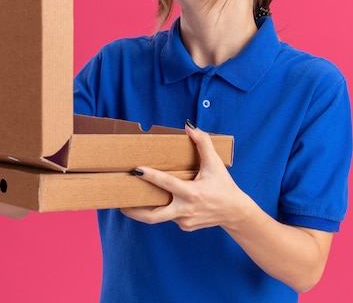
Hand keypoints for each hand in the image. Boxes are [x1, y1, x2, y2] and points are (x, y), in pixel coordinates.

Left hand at [121, 121, 246, 231]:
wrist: (235, 212)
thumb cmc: (224, 186)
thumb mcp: (215, 163)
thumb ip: (203, 142)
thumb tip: (189, 126)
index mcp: (192, 193)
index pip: (167, 184)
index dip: (151, 176)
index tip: (136, 170)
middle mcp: (186, 210)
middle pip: (153, 216)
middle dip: (134, 211)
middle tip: (118, 204)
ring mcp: (184, 221)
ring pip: (159, 217)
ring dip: (143, 210)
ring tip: (127, 204)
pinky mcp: (185, 226)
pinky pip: (169, 217)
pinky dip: (162, 210)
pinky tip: (157, 202)